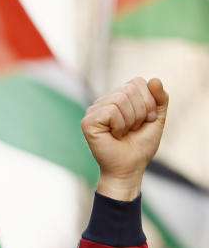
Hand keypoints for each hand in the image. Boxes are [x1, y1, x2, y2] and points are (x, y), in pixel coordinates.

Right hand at [82, 77, 167, 199]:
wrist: (129, 168)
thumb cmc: (140, 146)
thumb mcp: (156, 118)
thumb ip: (160, 98)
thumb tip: (154, 79)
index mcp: (118, 98)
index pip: (137, 82)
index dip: (148, 101)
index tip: (145, 120)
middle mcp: (104, 101)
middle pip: (129, 89)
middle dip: (140, 111)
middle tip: (133, 129)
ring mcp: (93, 111)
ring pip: (120, 99)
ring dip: (130, 120)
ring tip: (123, 133)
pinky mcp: (88, 121)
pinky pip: (111, 111)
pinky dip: (119, 125)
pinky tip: (114, 135)